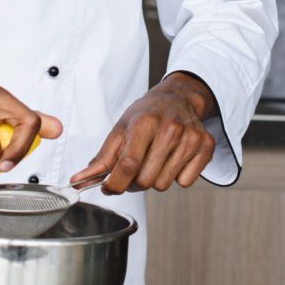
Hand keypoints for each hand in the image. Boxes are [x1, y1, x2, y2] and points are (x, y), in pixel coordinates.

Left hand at [70, 72, 215, 193]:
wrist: (178, 98)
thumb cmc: (146, 114)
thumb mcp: (120, 129)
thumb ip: (101, 158)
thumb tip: (78, 181)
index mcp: (144, 122)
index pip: (128, 164)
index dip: (114, 183)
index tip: (109, 186)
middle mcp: (170, 128)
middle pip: (145, 180)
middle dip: (134, 182)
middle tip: (134, 169)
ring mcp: (190, 138)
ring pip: (164, 185)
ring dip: (154, 179)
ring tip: (154, 160)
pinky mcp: (205, 146)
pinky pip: (185, 182)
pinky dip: (176, 176)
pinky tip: (173, 158)